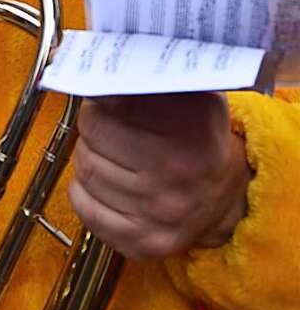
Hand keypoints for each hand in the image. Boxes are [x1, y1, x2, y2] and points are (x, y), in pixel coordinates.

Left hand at [69, 92, 250, 259]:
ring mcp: (159, 214)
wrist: (227, 196)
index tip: (103, 99)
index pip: (108, 107)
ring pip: (86, 170)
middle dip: (91, 126)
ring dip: (88, 155)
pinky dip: (83, 190)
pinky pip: (85, 208)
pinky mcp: (143, 242)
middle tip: (103, 124)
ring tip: (107, 151)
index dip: (98, 101)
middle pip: (92, 137)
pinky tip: (101, 180)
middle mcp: (177, 176)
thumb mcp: (191, 98)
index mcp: (191, 133)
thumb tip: (99, 67)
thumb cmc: (200, 139)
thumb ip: (150, 77)